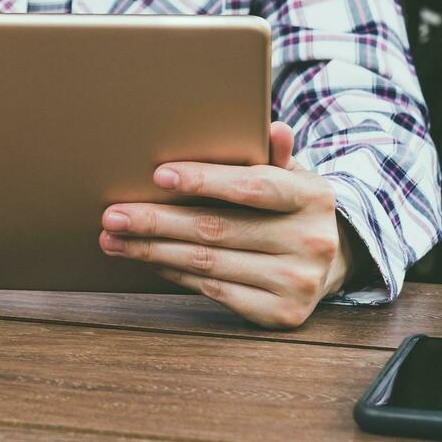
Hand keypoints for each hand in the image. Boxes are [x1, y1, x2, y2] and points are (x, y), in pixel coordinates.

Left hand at [98, 122, 357, 328]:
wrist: (329, 264)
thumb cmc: (291, 210)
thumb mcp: (290, 176)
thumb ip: (273, 155)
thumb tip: (274, 127)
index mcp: (313, 197)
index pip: (252, 187)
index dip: (204, 180)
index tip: (158, 176)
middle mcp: (310, 241)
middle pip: (217, 229)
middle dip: (157, 221)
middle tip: (112, 216)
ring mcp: (297, 282)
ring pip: (207, 263)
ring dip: (153, 251)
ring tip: (113, 240)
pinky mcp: (281, 314)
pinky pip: (213, 289)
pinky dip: (175, 273)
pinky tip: (148, 260)